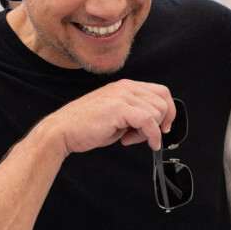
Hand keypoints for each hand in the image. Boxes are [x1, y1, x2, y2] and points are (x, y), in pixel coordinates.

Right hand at [43, 80, 175, 155]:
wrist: (62, 131)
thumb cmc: (86, 127)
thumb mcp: (117, 117)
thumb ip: (136, 115)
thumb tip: (156, 126)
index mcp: (125, 86)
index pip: (161, 91)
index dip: (168, 110)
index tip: (164, 127)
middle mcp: (125, 87)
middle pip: (162, 101)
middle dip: (160, 123)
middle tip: (144, 136)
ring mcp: (121, 96)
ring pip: (157, 112)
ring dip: (150, 131)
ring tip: (130, 138)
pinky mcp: (119, 108)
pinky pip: (149, 122)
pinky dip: (153, 136)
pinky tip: (149, 144)